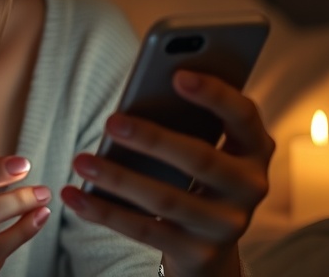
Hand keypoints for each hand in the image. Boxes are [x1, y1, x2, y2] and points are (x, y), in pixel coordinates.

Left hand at [61, 70, 274, 276]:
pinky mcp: (198, 253)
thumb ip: (183, 121)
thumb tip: (132, 107)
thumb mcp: (202, 147)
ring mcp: (226, 225)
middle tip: (110, 122)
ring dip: (118, 178)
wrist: (208, 247)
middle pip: (201, 160)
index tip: (178, 74)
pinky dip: (104, 211)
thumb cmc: (196, 176)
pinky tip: (74, 195)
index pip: (243, 115)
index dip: (215, 94)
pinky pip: (144, 230)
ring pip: (167, 198)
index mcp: (254, 148)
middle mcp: (250, 187)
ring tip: (80, 160)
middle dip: (153, 139)